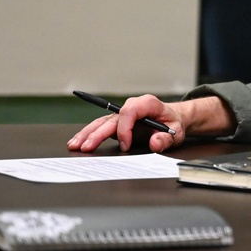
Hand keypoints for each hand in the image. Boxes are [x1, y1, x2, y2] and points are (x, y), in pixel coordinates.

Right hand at [67, 95, 186, 153]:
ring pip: (102, 122)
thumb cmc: (173, 123)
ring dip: (87, 133)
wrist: (172, 119)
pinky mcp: (117, 123)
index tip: (126, 145)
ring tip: (74, 144)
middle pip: (111, 118)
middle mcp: (132, 107)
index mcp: (147, 104)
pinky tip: (78, 142)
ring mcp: (122, 115)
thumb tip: (155, 143)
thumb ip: (166, 138)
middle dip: (97, 133)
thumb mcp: (176, 131)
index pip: (130, 112)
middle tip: (86, 147)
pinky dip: (89, 134)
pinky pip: (101, 127)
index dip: (125, 129)